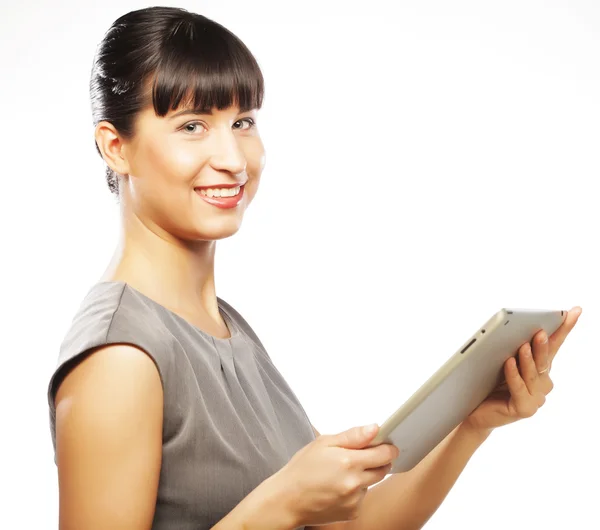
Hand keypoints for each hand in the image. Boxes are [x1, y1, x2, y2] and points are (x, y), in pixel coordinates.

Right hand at [271, 424, 398, 526]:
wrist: (287, 500)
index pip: (385, 454)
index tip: (386, 445)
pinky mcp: (352, 513)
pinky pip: (362, 498)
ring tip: (341, 473)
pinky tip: (338, 488)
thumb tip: (375, 429)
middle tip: (361, 457)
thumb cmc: (301, 469)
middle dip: (378, 461)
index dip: (388, 448)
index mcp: (349, 462)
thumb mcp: (323, 442)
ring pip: (371, 483)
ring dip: (364, 477)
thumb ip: (353, 436)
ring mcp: (354, 500)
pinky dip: (355, 492)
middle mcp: (355, 483)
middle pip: (383, 470)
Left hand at [463, 306, 581, 432]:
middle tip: (540, 331)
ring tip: (523, 345)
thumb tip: (515, 325)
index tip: (574, 310)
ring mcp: (536, 398)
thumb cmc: (487, 383)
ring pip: (533, 375)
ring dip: (528, 359)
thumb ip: (511, 347)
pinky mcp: (524, 409)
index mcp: (539, 367)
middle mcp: (542, 382)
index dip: (564, 328)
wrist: (473, 410)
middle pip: (544, 359)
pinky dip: (514, 375)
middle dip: (544, 344)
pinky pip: (519, 389)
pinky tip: (508, 362)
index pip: (554, 344)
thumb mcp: (500, 361)